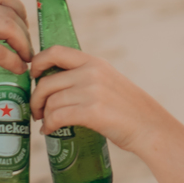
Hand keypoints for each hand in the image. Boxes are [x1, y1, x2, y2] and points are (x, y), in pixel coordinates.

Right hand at [0, 0, 32, 93]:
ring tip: (26, 57)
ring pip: (9, 29)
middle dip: (24, 32)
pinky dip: (15, 62)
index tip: (25, 24)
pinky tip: (18, 68)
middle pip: (9, 13)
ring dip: (23, 45)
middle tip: (27, 47)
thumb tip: (12, 21)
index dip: (19, 9)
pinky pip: (2, 52)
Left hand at [29, 46, 166, 154]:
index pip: (56, 52)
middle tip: (36, 111)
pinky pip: (57, 117)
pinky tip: (49, 131)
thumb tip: (57, 86)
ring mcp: (91, 92)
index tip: (33, 75)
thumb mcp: (109, 81)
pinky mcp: (91, 112)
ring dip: (43, 115)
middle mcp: (91, 73)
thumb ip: (87, 78)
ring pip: (51, 102)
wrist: (150, 127)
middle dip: (36, 98)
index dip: (37, 63)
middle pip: (47, 82)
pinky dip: (49, 126)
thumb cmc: (129, 109)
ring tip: (45, 124)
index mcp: (94, 62)